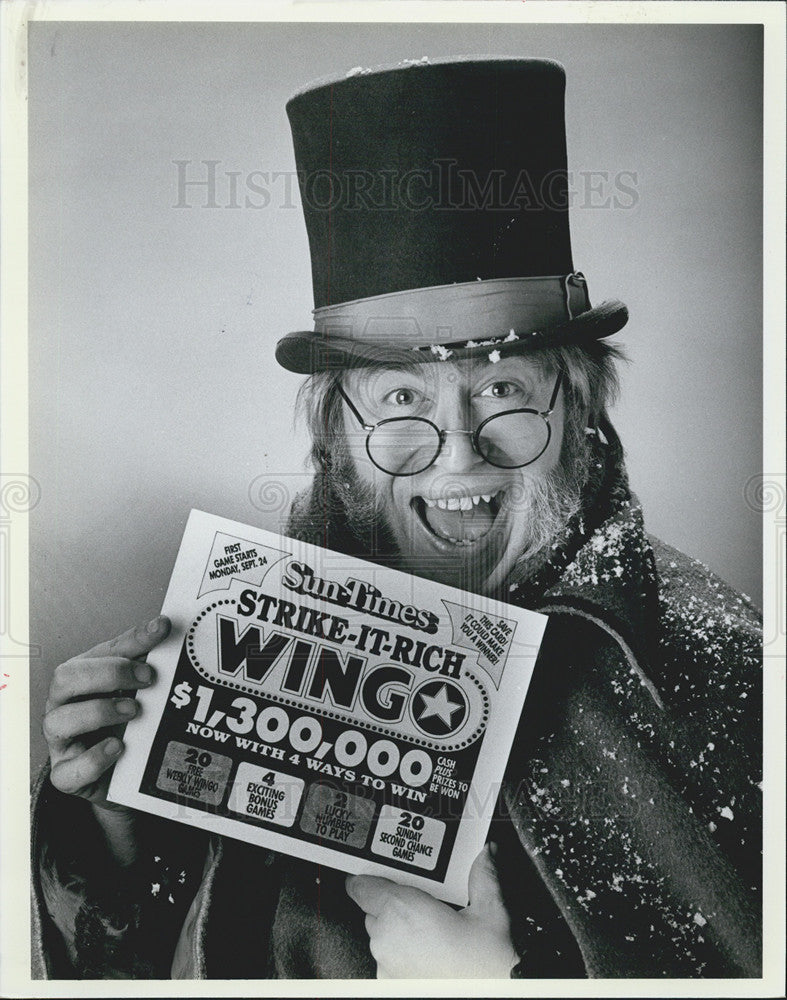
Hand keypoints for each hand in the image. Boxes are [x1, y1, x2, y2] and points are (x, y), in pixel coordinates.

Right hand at [43, 615, 169, 812]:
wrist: (122, 776)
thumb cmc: (124, 724)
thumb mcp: (137, 690)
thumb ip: (146, 660)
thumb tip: (163, 626)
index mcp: (81, 677)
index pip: (101, 651)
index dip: (132, 640)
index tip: (162, 631)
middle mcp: (64, 705)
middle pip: (65, 678)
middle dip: (108, 673)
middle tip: (148, 678)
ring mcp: (61, 741)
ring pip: (58, 721)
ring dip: (99, 712)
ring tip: (134, 712)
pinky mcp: (66, 775)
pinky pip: (68, 770)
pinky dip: (94, 759)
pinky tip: (117, 747)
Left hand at [346, 843, 516, 977]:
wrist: (498, 995)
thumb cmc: (486, 966)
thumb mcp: (490, 913)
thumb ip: (483, 877)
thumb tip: (486, 854)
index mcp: (402, 910)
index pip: (361, 886)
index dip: (368, 878)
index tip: (379, 874)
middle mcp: (387, 938)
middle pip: (374, 909)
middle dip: (394, 904)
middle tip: (424, 906)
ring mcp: (386, 965)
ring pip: (380, 935)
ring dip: (397, 930)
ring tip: (432, 933)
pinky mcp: (389, 984)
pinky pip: (387, 960)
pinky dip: (401, 954)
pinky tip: (428, 955)